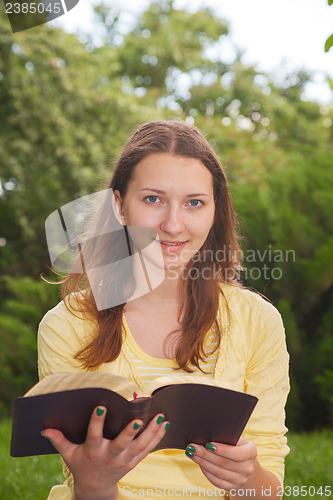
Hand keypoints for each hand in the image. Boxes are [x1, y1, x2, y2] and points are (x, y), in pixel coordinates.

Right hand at [42, 406, 169, 499]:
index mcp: (93, 451)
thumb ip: (59, 441)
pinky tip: (165, 424)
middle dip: (129, 433)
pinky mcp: (134, 462)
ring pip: (140, 446)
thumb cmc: (82, 465)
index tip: (101, 407)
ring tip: (160, 417)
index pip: (94, 434)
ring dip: (151, 431)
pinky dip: (157, 437)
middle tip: (137, 420)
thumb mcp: (69, 455)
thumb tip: (45, 428)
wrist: (95, 488)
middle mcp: (110, 456)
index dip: (97, 421)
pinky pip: (148, 449)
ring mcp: (124, 460)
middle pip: (121, 443)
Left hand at [185, 437, 256, 492]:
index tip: (208, 444)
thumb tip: (207, 433)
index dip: (223, 450)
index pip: (238, 454)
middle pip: (224, 463)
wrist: (245, 464)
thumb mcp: (237, 439)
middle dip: (206, 454)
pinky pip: (217, 482)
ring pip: (218, 472)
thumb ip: (226, 436)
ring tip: (192, 453)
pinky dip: (206, 472)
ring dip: (202, 462)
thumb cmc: (237, 446)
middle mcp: (248, 468)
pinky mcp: (232, 487)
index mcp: (251, 452)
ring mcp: (241, 479)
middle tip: (192, 447)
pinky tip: (199, 464)